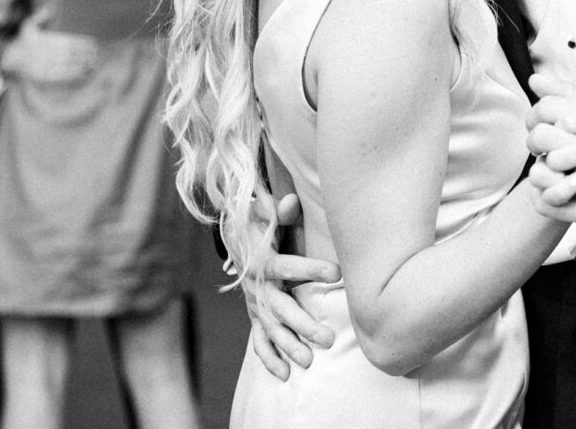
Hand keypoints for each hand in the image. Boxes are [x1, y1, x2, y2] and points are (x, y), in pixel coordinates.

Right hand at [0, 8, 97, 82]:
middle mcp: (45, 54)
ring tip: (95, 61)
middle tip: (98, 52)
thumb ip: (39, 17)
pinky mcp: (43, 76)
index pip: (67, 42)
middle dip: (85, 53)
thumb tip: (50, 7)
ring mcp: (45, 65)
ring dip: (82, 63)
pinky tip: (84, 71)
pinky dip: (74, 73)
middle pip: (70, 54)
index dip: (81, 43)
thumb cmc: (20, 41)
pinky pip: (61, 75)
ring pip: (67, 64)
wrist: (6, 59)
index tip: (94, 43)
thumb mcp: (27, 26)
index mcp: (44, 42)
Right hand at [240, 193, 340, 379]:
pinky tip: (284, 375)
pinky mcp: (256, 318)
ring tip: (310, 362)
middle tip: (328, 339)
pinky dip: (269, 359)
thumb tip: (290, 200)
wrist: (237, 242)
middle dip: (303, 325)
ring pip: (272, 330)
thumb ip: (280, 211)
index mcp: (264, 261)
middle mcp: (259, 287)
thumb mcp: (267, 216)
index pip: (288, 266)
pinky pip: (259, 342)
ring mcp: (256, 306)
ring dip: (289, 347)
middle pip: (280, 309)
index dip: (310, 269)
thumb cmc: (261, 227)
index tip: (337, 273)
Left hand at [526, 74, 575, 232]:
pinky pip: (547, 203)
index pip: (550, 107)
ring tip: (550, 170)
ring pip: (540, 172)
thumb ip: (570, 95)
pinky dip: (543, 196)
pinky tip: (553, 190)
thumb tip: (535, 80)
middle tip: (545, 148)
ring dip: (540, 171)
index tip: (544, 123)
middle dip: (537, 142)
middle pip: (542, 137)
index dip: (537, 115)